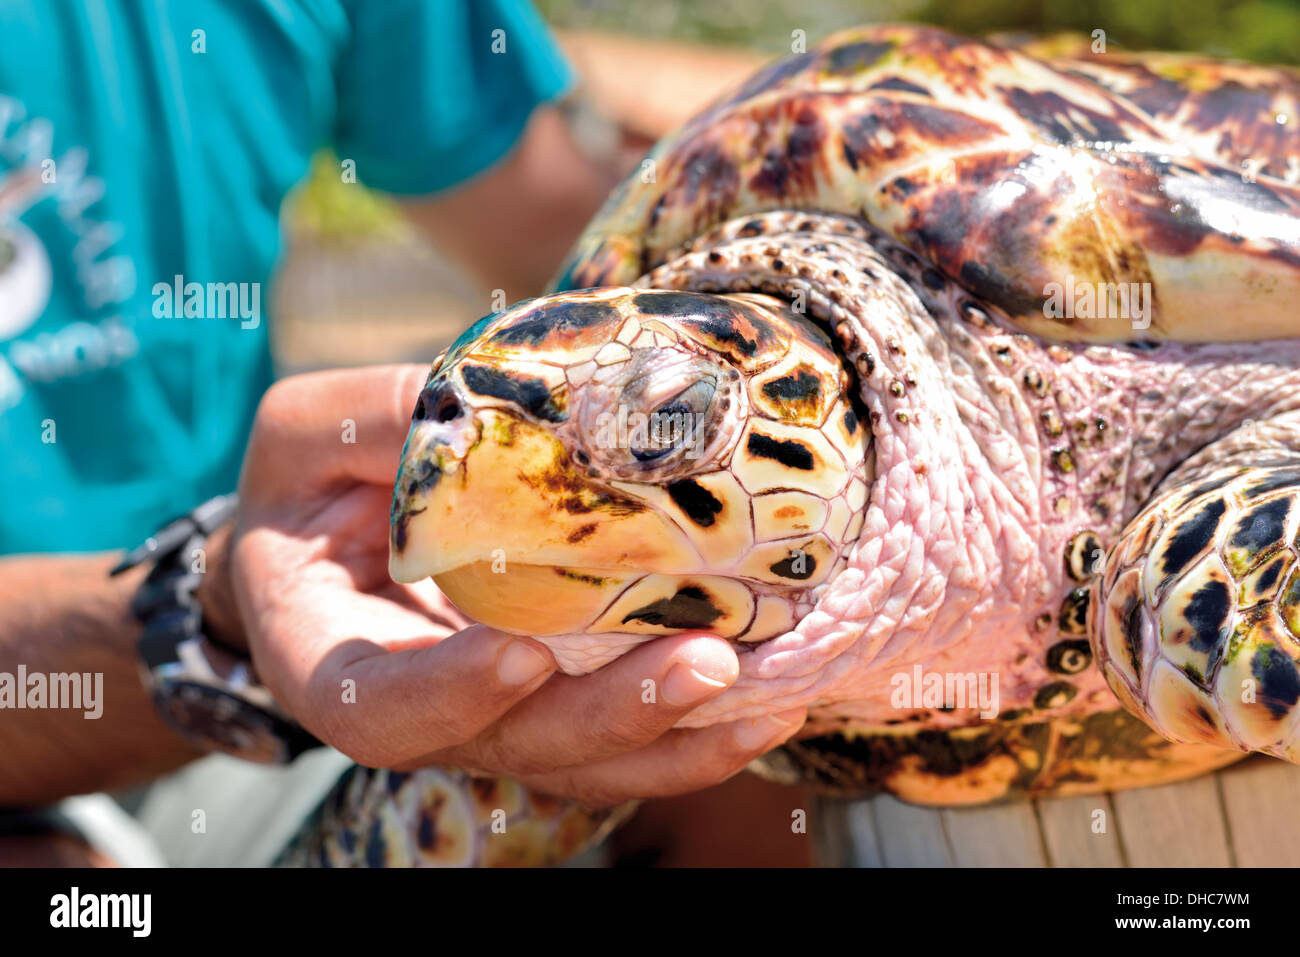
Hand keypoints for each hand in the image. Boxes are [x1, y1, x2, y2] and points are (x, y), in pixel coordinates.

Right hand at [225, 365, 805, 806]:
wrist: (329, 543)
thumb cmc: (305, 487)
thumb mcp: (308, 433)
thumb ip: (379, 419)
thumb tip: (494, 389)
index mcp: (331, 660)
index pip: (378, 711)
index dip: (449, 698)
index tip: (522, 654)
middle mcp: (423, 712)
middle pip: (515, 747)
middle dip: (613, 715)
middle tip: (707, 663)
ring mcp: (496, 718)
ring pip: (586, 762)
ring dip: (681, 736)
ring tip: (769, 694)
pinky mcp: (555, 702)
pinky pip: (627, 739)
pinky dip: (700, 727)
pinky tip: (776, 695)